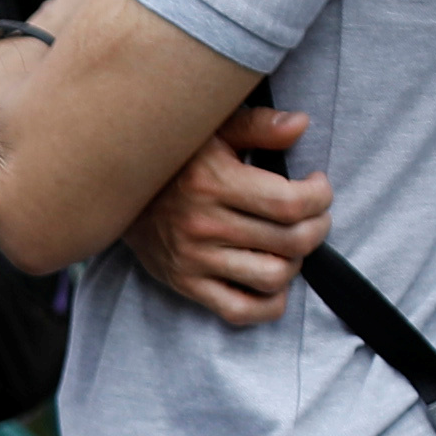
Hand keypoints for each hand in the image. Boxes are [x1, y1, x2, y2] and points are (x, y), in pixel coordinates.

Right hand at [126, 107, 325, 323]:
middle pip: (290, 241)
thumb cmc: (176, 156)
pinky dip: (270, 303)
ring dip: (296, 262)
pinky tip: (274, 280)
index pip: (290, 203)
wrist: (116, 191)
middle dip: (317, 227)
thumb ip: (258, 125)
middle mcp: (204, 224)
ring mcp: (194, 259)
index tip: (318, 186)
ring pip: (273, 276)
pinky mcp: (186, 284)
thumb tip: (301, 124)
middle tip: (315, 214)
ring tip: (291, 243)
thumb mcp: (213, 129)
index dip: (319, 196)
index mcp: (214, 181)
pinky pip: (241, 310)